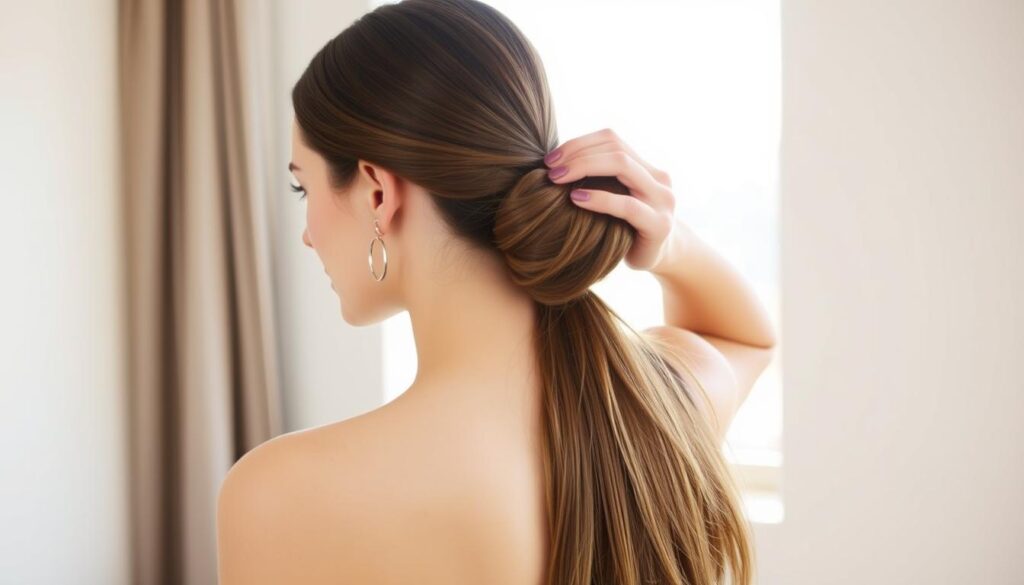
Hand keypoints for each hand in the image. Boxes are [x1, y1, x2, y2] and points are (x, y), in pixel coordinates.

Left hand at [543, 128, 678, 271]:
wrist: (657, 259)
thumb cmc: (625, 228)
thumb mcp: (613, 198)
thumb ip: (598, 179)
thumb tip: (555, 161)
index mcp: (646, 166)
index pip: (611, 139)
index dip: (579, 143)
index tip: (551, 159)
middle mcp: (659, 177)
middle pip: (616, 148)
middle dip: (578, 154)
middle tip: (550, 168)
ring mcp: (662, 199)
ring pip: (623, 166)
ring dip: (584, 167)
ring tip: (557, 179)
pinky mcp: (659, 224)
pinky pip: (627, 205)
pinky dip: (599, 198)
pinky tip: (576, 198)